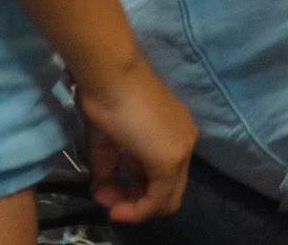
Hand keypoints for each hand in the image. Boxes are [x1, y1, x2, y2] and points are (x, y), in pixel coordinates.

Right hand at [76, 61, 195, 222]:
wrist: (111, 77)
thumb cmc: (107, 99)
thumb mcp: (107, 144)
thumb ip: (109, 171)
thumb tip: (103, 195)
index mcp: (174, 135)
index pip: (163, 178)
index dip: (135, 195)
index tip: (107, 194)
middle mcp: (185, 143)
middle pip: (168, 193)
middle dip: (136, 203)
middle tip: (108, 199)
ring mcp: (181, 150)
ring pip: (165, 199)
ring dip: (134, 207)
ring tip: (108, 198)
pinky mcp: (171, 158)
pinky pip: (158, 199)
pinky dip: (136, 210)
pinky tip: (115, 206)